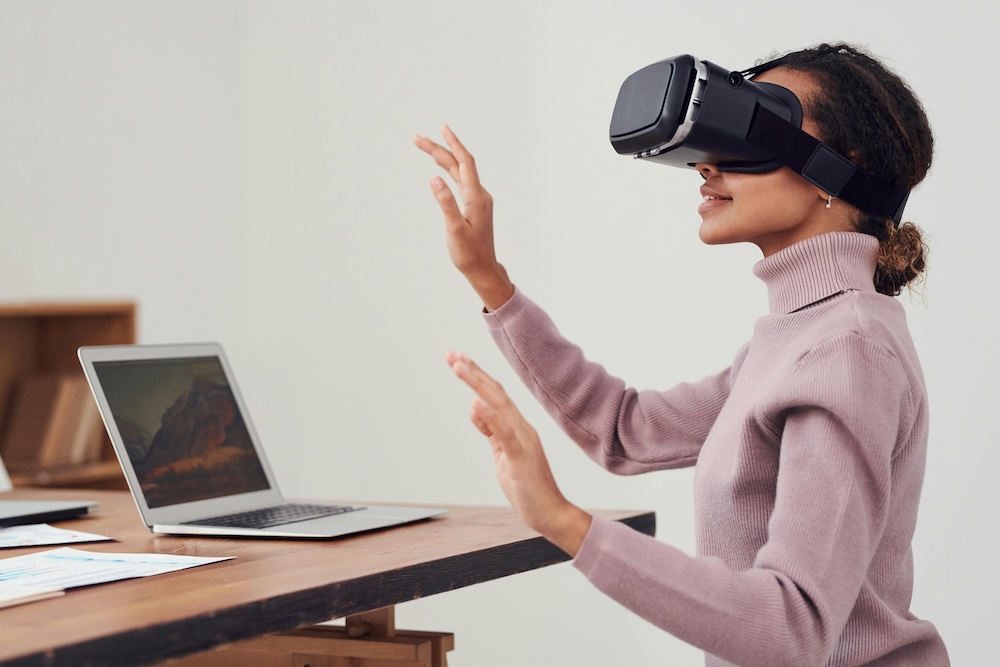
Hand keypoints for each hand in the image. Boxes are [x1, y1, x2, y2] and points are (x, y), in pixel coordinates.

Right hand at [415, 126, 514, 310]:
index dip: (453, 144)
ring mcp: (477, 199)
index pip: (464, 163)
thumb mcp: (455, 229)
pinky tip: (440, 167)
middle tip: (417, 139)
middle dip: (439, 149)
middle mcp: (479, 194)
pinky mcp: (474, 205)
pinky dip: (448, 170)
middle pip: (458, 164)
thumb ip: (446, 203)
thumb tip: (434, 178)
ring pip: (458, 171)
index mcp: (476, 197)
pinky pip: (460, 180)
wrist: (483, 269)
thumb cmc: (468, 253)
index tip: (442, 128)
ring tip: (424, 147)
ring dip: (442, 158)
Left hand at [446, 351, 591, 555]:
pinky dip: (490, 417)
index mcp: (516, 426)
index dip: (477, 376)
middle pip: (495, 392)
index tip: (458, 360)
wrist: (550, 512)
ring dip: (477, 384)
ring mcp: (522, 440)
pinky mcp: (521, 457)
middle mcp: (521, 427)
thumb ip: (491, 432)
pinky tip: (475, 404)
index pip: (494, 395)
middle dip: (472, 371)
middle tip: (452, 354)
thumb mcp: (502, 454)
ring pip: (498, 405)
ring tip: (459, 367)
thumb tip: (475, 408)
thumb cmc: (527, 485)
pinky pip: (504, 433)